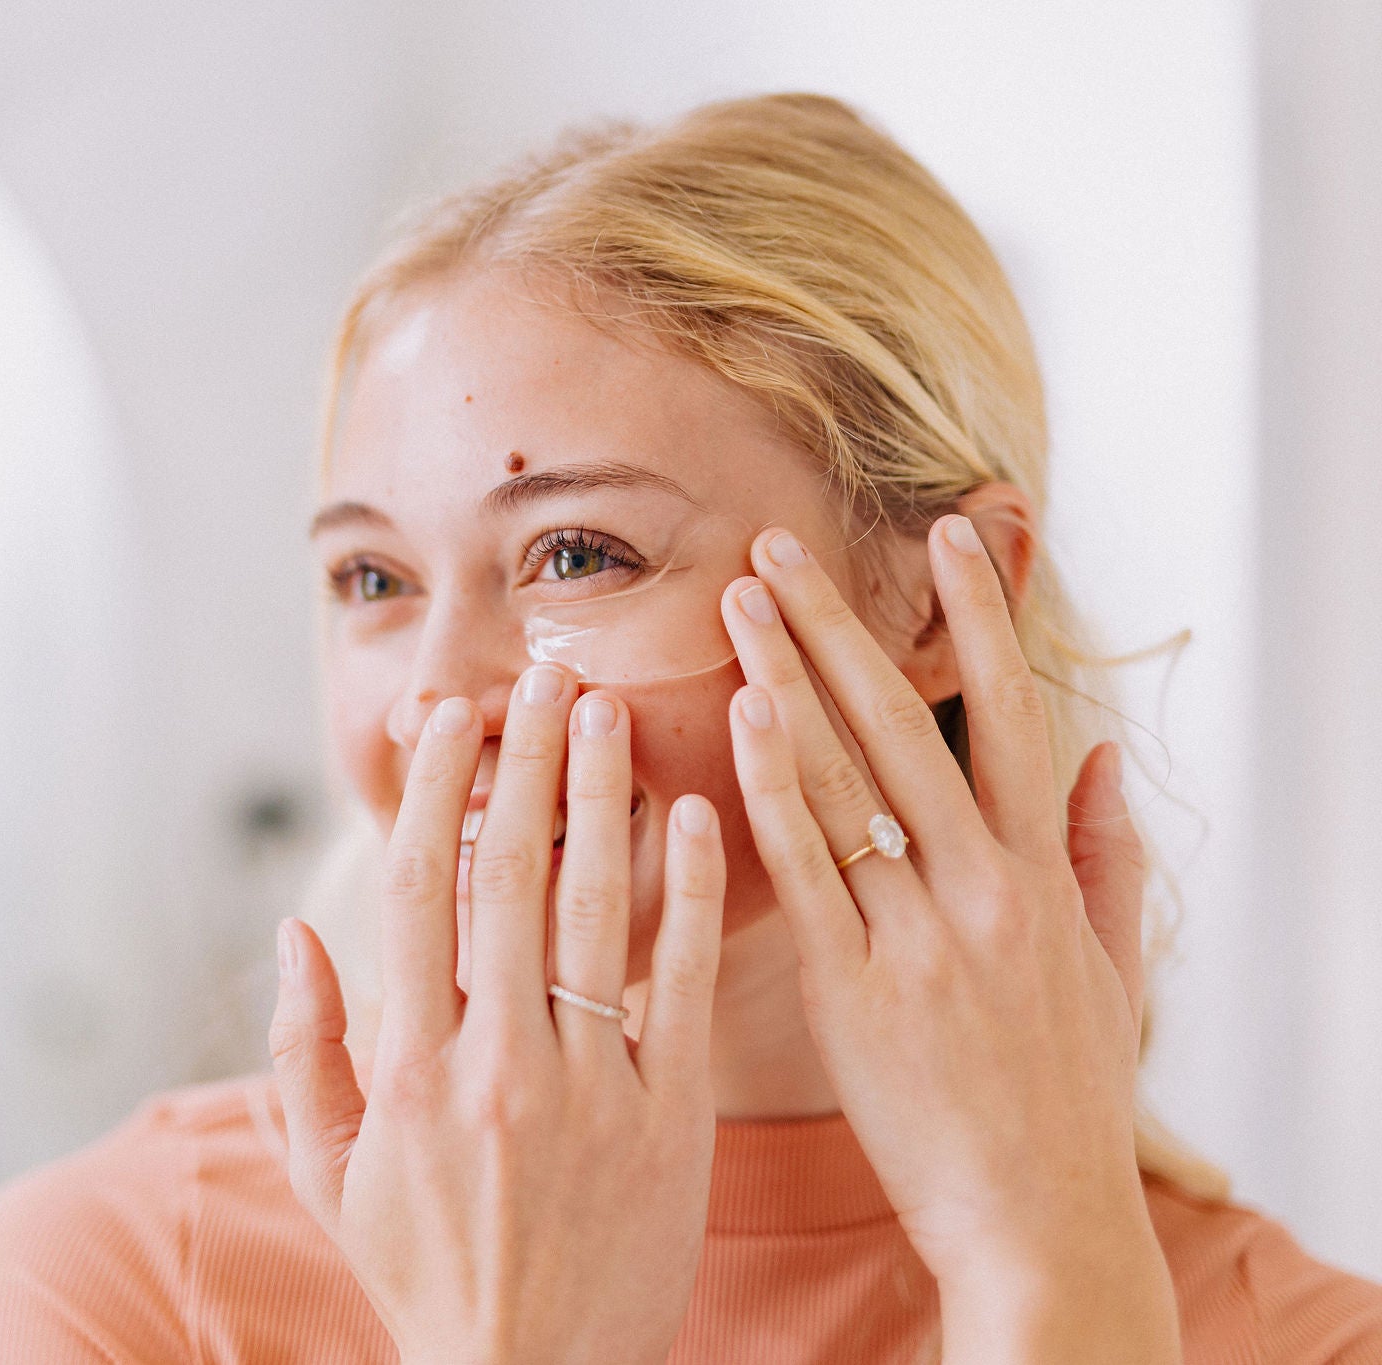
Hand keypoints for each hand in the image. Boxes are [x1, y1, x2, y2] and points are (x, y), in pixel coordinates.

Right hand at [269, 667, 725, 1364]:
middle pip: (511, 876)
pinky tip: (699, 813)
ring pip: (598, 910)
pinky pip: (681, 982)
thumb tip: (294, 934)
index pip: (417, 892)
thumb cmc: (424, 1273)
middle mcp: (495, 1061)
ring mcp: (590, 1086)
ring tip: (613, 711)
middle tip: (546, 676)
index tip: (448, 718)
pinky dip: (693, 892)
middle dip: (527, 763)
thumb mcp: (330, 1175)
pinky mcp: (672, 1115)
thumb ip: (302, 1052)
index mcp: (406, 1067)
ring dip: (605, 799)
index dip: (432, 791)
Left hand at [719, 516, 1178, 1362]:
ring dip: (788, 681)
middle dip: (839, 626)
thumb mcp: (1109, 973)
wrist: (1039, 1221)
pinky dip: (772, 791)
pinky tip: (740, 721)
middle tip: (778, 546)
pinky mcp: (854, 991)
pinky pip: (807, 871)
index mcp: (1043, 877)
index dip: (982, 617)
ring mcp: (919, 937)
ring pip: (846, 781)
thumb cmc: (1065, 1100)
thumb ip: (1105, 859)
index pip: (1014, 715)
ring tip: (739, 603)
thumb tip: (1098, 760)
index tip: (952, 533)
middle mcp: (984, 890)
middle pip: (906, 725)